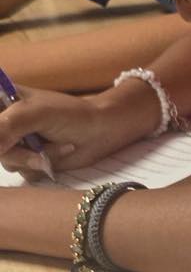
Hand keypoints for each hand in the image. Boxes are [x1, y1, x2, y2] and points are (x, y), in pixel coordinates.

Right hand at [0, 85, 142, 177]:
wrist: (101, 132)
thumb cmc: (71, 114)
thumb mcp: (36, 113)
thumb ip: (8, 126)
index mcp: (1, 100)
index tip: (7, 140)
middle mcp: (5, 122)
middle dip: (17, 150)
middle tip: (36, 147)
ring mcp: (17, 142)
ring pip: (7, 161)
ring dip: (33, 157)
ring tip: (58, 145)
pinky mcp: (30, 160)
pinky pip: (25, 171)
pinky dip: (43, 165)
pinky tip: (60, 152)